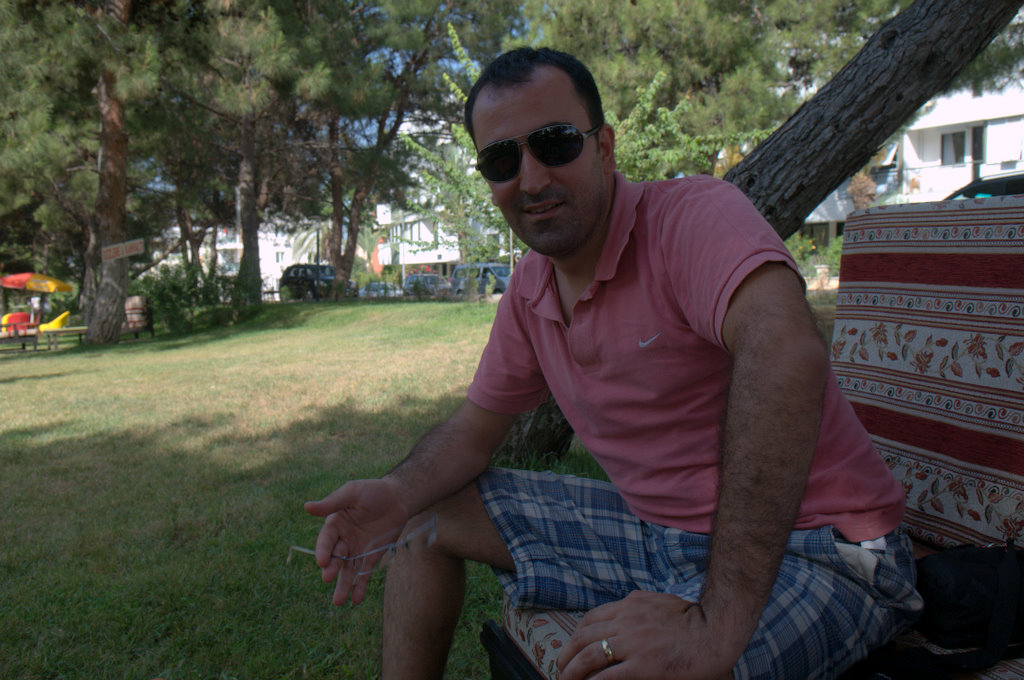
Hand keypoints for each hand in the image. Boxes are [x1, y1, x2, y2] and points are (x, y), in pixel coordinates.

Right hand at [304, 478, 409, 604]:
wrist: (397, 498)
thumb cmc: (371, 491)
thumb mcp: (352, 493)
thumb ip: (332, 503)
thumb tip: (306, 507)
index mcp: (335, 525)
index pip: (326, 540)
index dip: (323, 550)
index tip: (322, 561)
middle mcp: (343, 540)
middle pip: (335, 558)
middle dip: (332, 569)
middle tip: (328, 578)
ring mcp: (357, 550)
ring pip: (347, 570)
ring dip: (343, 585)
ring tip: (339, 601)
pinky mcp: (371, 556)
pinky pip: (364, 573)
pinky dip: (360, 586)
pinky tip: (356, 600)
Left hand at [556, 591, 744, 679]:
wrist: (716, 629)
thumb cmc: (695, 618)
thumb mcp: (660, 601)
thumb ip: (639, 608)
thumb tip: (624, 612)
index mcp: (631, 604)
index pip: (593, 617)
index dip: (577, 633)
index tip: (571, 645)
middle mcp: (627, 620)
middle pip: (584, 635)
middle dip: (567, 652)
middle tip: (560, 665)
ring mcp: (633, 643)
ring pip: (589, 654)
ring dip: (572, 669)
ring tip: (565, 679)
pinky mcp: (643, 665)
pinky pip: (608, 676)